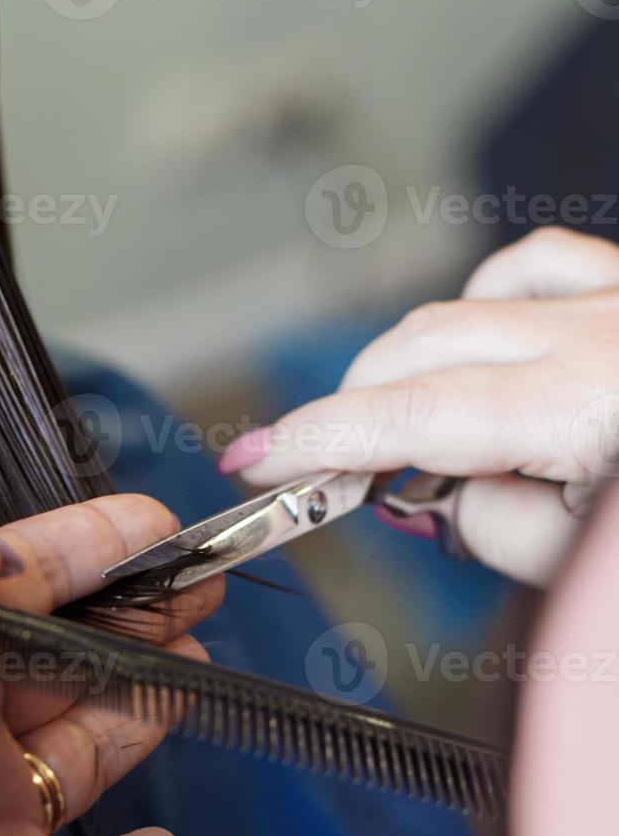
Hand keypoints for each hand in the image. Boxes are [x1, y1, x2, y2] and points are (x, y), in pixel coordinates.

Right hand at [219, 227, 618, 585]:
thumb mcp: (592, 569)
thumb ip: (499, 530)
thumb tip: (434, 498)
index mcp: (586, 403)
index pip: (406, 416)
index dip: (312, 438)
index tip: (253, 462)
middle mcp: (597, 333)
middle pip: (418, 348)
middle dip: (350, 408)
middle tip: (319, 473)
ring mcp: (615, 301)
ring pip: (462, 302)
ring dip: (407, 364)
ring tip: (408, 431)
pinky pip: (534, 266)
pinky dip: (481, 302)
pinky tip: (477, 344)